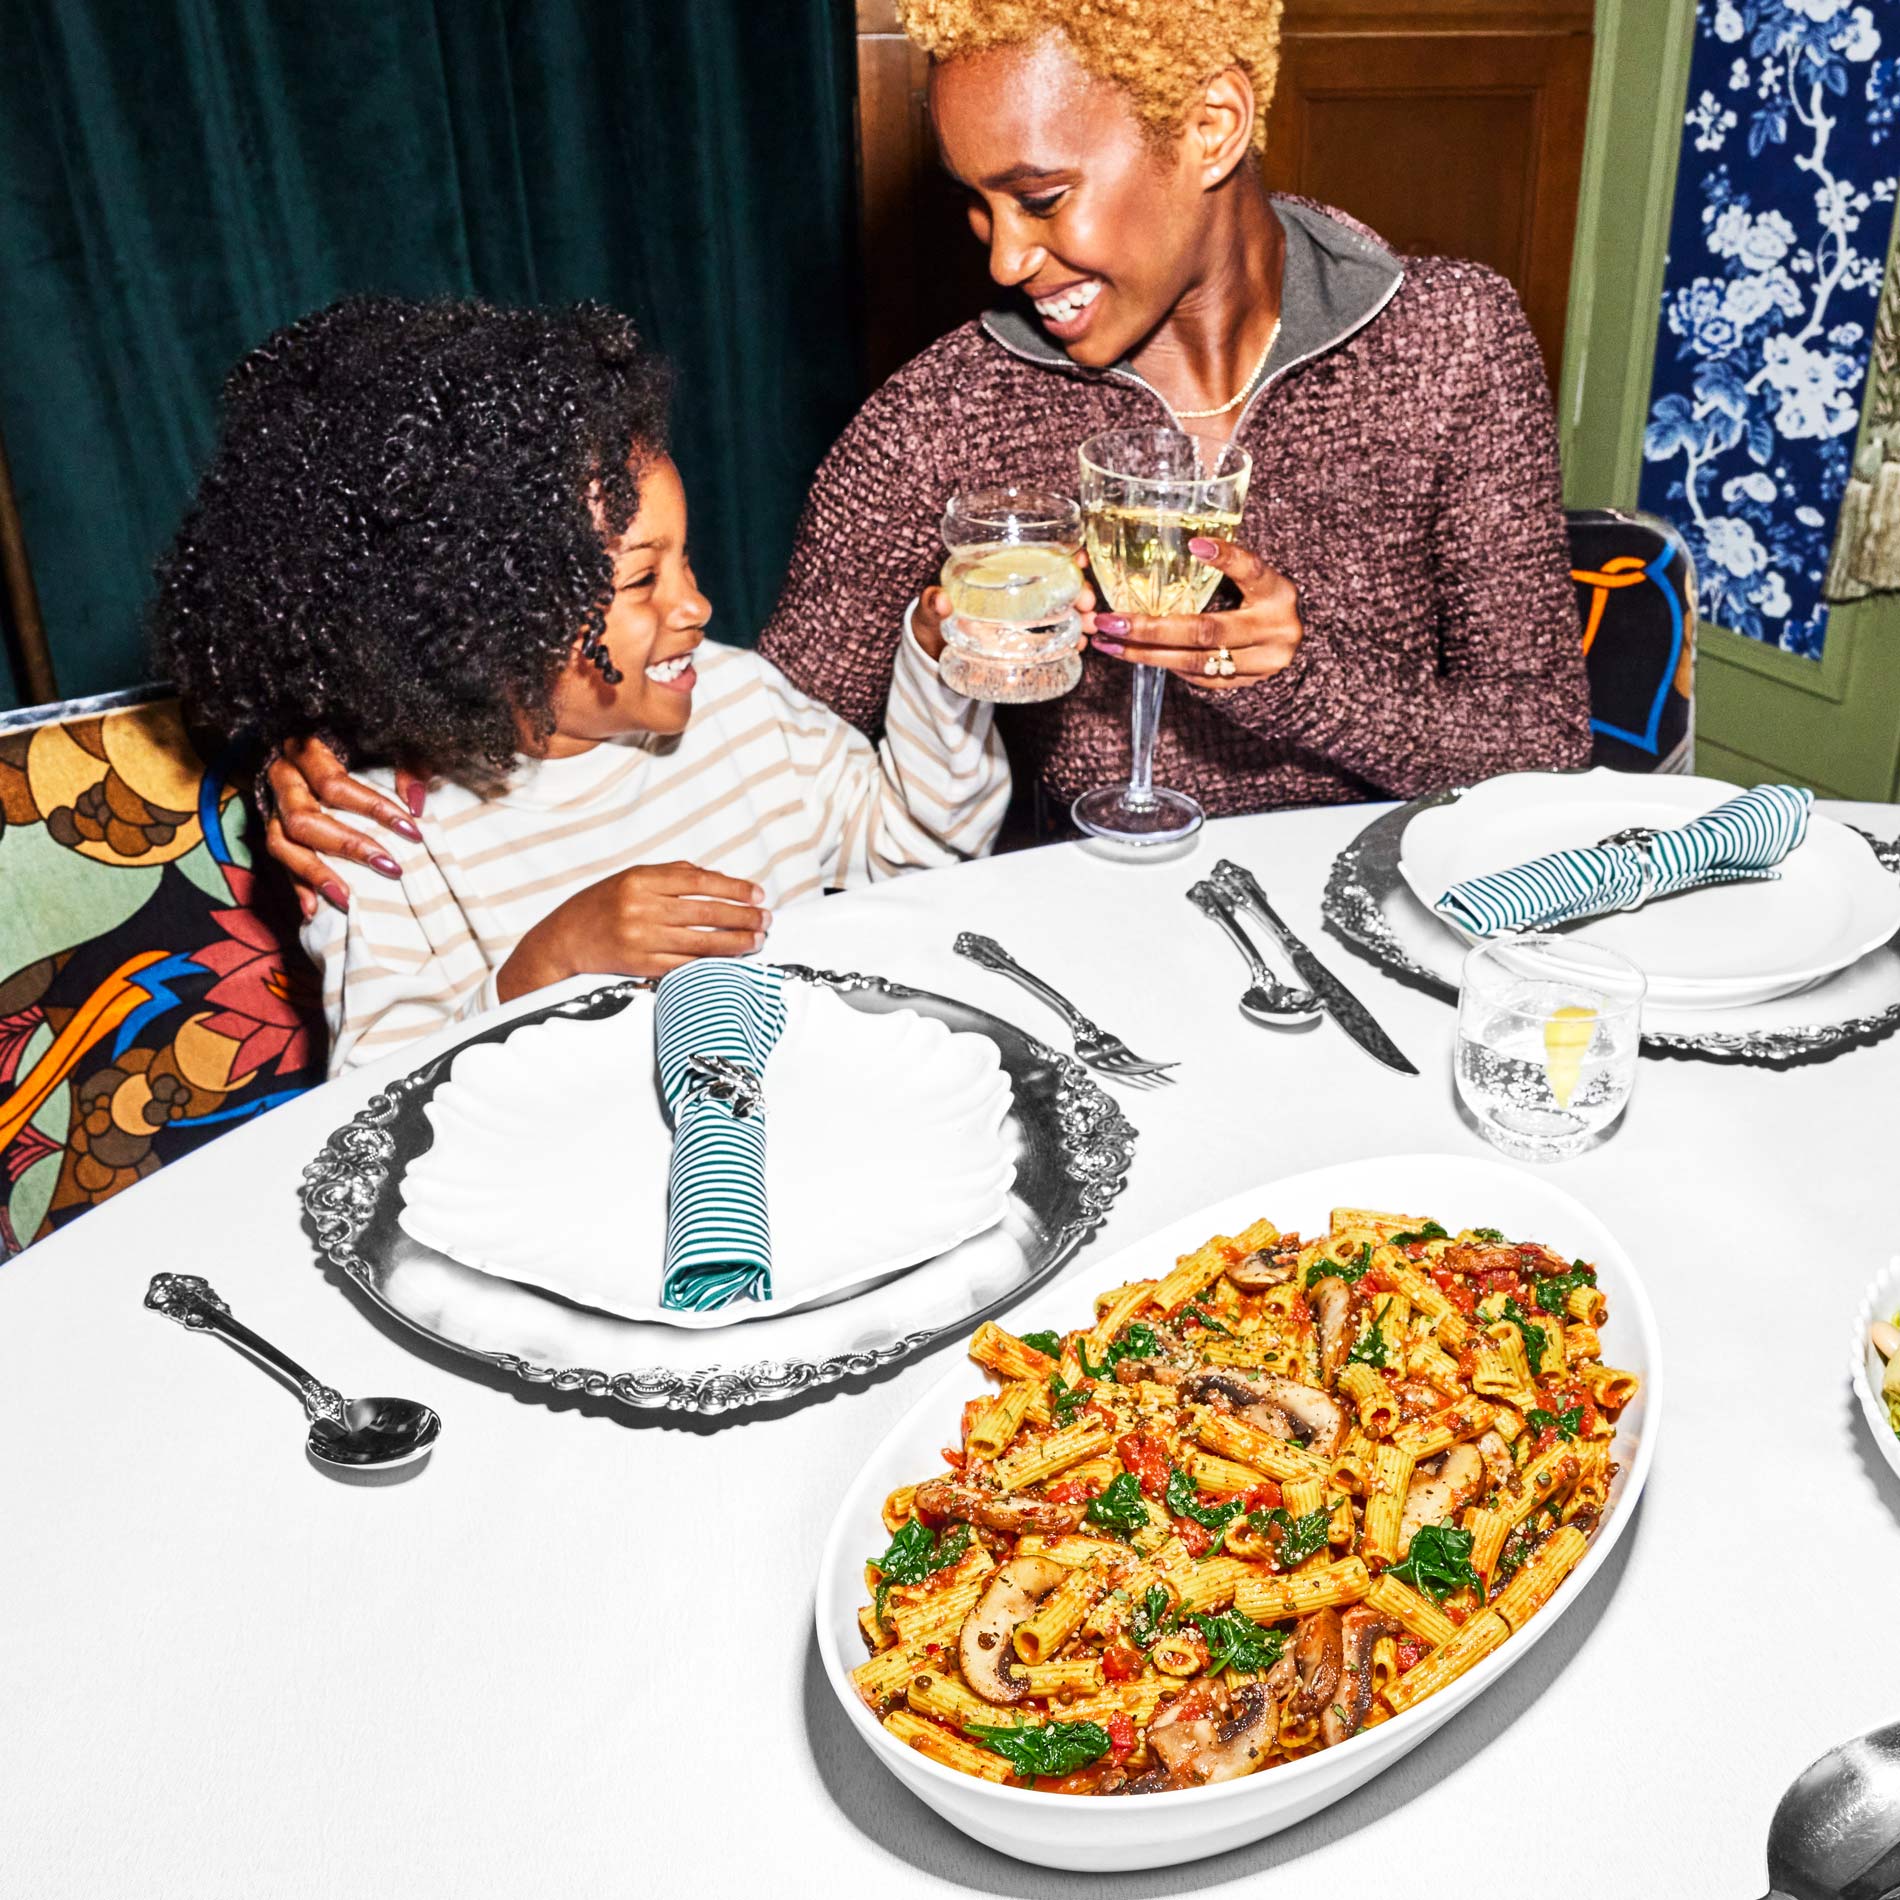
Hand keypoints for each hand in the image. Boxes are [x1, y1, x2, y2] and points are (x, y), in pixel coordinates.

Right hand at [265, 737, 429, 919]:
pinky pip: (275, 861)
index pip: (334, 784)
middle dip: (348, 846)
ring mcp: (271, 806)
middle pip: (303, 818)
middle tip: (391, 867)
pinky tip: (315, 909)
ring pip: (282, 843)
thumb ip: (407, 768)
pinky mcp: (269, 828)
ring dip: (315, 873)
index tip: (413, 830)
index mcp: (307, 750)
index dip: (373, 808)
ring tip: (347, 898)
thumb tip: (417, 803)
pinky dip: (296, 886)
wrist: (307, 743)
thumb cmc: (358, 745)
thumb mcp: (386, 746)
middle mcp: (282, 777)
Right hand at [496, 862, 770, 1002]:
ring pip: (700, 942)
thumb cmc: (601, 905)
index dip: (734, 888)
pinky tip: (730, 962)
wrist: (562, 940)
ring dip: (735, 943)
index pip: (699, 881)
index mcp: (640, 880)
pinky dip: (710, 964)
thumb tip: (717, 877)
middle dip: (743, 916)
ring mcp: (640, 938)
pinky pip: (683, 966)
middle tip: (767, 920)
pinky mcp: (639, 965)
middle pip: (705, 912)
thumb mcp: (630, 878)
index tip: (758, 894)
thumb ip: (671, 875)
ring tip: (757, 941)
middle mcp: (641, 907)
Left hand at [912, 552, 1094, 662]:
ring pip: (1062, 607)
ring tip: (1087, 630)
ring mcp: (1024, 614)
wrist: (933, 655)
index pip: (1036, 555)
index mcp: (996, 571)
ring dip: (1081, 615)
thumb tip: (938, 600)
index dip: (1063, 553)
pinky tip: (1079, 645)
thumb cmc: (930, 623)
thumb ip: (931, 606)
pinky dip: (1072, 637)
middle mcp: (1016, 588)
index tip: (1080, 558)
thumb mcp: (928, 614)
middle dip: (1080, 589)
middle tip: (1086, 605)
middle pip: (1058, 581)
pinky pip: (1056, 634)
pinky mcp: (1027, 639)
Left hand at [1087, 537, 1300, 690]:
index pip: (1252, 571)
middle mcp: (1275, 629)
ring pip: (1195, 662)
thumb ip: (1222, 569)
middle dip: (1153, 628)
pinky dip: (1165, 664)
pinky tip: (1135, 654)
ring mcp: (1262, 663)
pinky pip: (1197, 677)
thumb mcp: (1252, 580)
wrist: (1286, 647)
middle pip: (1207, 631)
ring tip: (1110, 642)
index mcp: (1277, 593)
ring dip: (1146, 653)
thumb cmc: (1259, 603)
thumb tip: (1175, 549)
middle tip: (1112, 621)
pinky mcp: (1246, 684)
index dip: (1227, 558)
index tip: (1196, 545)